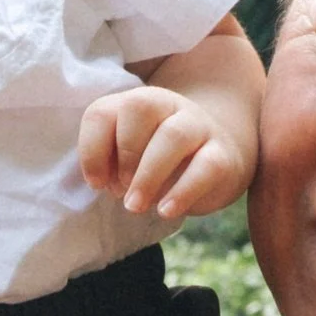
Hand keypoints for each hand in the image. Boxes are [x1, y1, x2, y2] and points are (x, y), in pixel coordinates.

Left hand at [78, 85, 250, 223]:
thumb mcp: (128, 157)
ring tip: (135, 206)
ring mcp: (199, 126)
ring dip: (148, 175)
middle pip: (140, 107)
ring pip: (173, 135)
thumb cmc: (158, 161)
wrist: (215, 159)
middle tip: (120, 192)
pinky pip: (206, 166)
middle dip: (124, 154)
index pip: (102, 113)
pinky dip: (183, 191)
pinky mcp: (224, 154)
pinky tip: (166, 210)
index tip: (96, 183)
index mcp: (135, 104)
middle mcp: (167, 105)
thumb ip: (109, 162)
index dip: (92, 150)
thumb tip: (101, 182)